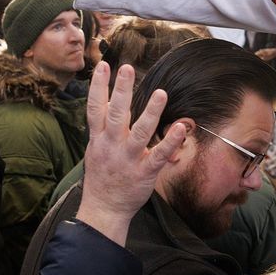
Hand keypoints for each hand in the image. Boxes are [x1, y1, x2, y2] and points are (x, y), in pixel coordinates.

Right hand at [76, 61, 186, 245]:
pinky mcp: (145, 172)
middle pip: (115, 114)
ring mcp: (128, 159)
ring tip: (161, 93)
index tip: (104, 65)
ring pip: (140, 132)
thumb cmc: (102, 177)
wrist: (104, 209)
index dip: (98, 86)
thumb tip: (107, 102)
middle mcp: (112, 146)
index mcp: (98, 139)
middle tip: (126, 68)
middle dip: (120, 91)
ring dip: (151, 112)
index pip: (95, 108)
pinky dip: (170, 141)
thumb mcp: (95, 149)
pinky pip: (159, 155)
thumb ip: (102, 127)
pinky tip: (180, 127)